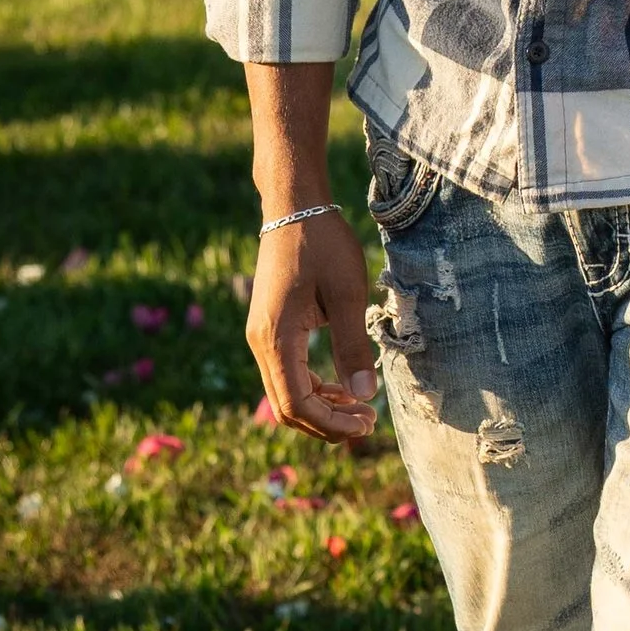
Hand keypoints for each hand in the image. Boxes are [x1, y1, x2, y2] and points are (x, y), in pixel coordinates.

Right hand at [246, 210, 381, 454]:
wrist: (294, 206)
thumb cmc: (323, 243)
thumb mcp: (347, 294)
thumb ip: (353, 346)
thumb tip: (365, 395)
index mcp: (276, 337)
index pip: (297, 403)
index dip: (331, 423)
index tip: (367, 423)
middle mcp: (260, 343)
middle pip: (287, 407)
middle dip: (327, 423)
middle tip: (368, 424)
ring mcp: (261, 337)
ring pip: (285, 392)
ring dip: (321, 407)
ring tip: (361, 409)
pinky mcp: (269, 329)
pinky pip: (287, 372)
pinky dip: (313, 387)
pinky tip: (341, 386)